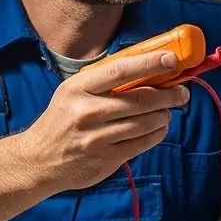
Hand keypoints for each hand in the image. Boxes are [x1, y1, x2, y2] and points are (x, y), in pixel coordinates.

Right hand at [12, 51, 188, 192]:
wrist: (39, 160)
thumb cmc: (61, 120)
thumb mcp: (72, 91)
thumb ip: (104, 81)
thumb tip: (146, 67)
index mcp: (79, 88)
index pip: (121, 70)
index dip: (150, 63)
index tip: (171, 60)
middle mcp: (88, 111)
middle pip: (140, 99)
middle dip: (168, 94)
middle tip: (182, 92)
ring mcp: (98, 137)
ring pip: (146, 123)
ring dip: (163, 115)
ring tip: (166, 112)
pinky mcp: (106, 159)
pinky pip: (142, 143)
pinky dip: (157, 133)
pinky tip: (158, 128)